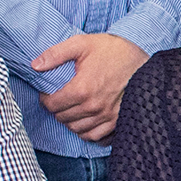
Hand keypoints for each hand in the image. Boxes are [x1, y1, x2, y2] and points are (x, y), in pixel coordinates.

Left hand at [34, 33, 150, 140]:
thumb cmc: (114, 50)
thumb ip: (56, 53)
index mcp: (82, 89)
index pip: (52, 105)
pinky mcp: (118, 121)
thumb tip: (34, 65)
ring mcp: (107, 117)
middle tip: (61, 99)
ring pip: (77, 130)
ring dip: (71, 121)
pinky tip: (86, 121)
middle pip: (63, 119)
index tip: (48, 93)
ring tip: (72, 109)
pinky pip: (96, 137)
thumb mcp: (83, 44)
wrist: (145, 60)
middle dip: (57, 109)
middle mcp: (93, 107)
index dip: (45, 99)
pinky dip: (87, 132)